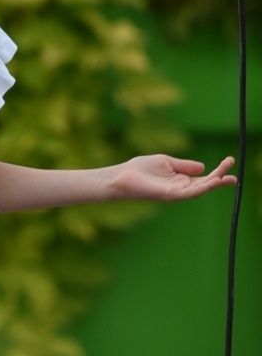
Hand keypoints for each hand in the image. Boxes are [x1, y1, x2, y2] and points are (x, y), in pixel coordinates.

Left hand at [113, 154, 236, 201]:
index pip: (203, 177)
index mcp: (180, 180)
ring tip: (227, 177)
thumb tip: (203, 167)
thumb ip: (184, 165)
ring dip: (214, 183)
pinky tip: (212, 182)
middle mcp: (180, 189)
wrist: (122, 176)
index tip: (229, 160)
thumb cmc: (140, 169)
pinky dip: (202, 188)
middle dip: (220, 177)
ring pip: (200, 190)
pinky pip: (189, 193)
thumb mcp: (167, 162)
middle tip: (233, 167)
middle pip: (205, 184)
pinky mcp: (169, 195)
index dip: (217, 171)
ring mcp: (175, 193)